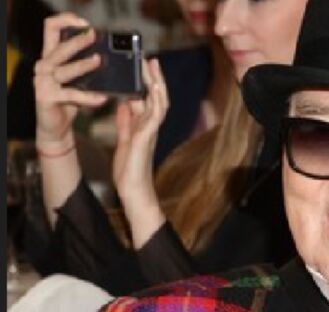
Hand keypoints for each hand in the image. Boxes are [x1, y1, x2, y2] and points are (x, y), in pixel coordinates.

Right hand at [34, 13, 106, 144]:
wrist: (58, 127)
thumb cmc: (70, 100)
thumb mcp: (79, 80)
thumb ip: (88, 67)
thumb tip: (112, 58)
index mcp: (51, 56)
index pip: (51, 29)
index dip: (65, 21)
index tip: (84, 23)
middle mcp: (44, 66)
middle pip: (60, 48)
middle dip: (78, 41)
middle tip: (94, 36)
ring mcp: (42, 82)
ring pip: (64, 70)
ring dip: (83, 65)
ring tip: (99, 60)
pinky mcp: (46, 98)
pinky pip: (71, 95)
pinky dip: (88, 97)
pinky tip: (102, 98)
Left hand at [112, 58, 169, 247]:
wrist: (132, 189)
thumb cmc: (129, 170)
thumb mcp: (123, 140)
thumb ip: (125, 122)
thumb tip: (123, 104)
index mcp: (143, 126)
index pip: (146, 99)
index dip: (145, 83)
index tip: (142, 67)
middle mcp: (150, 126)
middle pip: (155, 97)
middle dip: (153, 78)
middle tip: (150, 59)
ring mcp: (151, 130)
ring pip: (158, 102)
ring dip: (157, 84)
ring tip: (153, 66)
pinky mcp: (148, 136)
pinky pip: (155, 115)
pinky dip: (156, 100)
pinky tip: (154, 88)